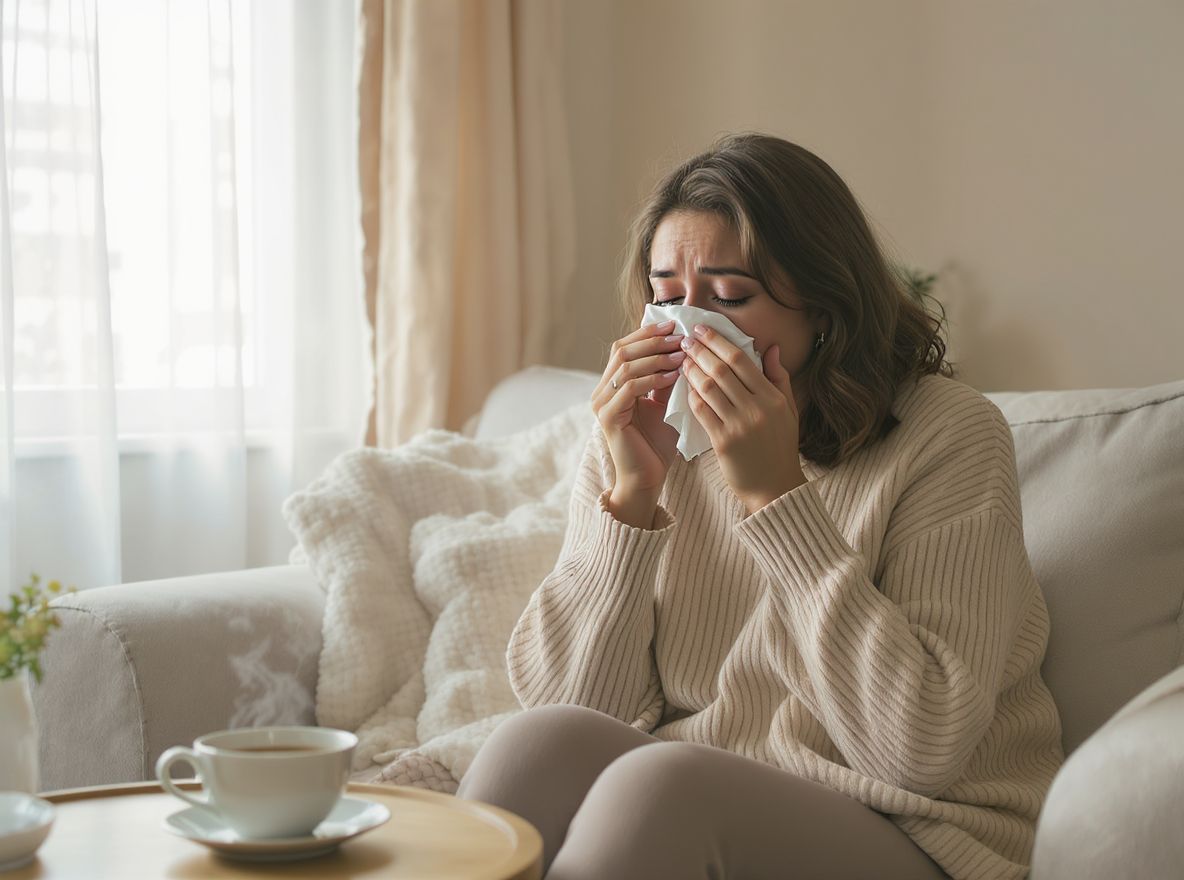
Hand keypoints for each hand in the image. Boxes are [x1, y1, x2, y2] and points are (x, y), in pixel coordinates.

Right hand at [593, 320, 684, 526]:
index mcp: (611, 385)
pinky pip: (630, 387)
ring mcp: (601, 404)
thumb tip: (681, 348)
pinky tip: (674, 375)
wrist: (647, 478)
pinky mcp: (608, 417)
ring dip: (656, 357)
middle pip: (621, 350)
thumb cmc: (656, 444)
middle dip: (653, 341)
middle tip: (679, 336)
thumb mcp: (664, 403)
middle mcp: (601, 391)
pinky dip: (653, 377)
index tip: (674, 325)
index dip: (647, 334)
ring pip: (625, 366)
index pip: (624, 347)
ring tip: (681, 354)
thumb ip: (665, 378)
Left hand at [680, 324, 806, 513]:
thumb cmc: (780, 447)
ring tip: (682, 359)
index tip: (702, 330)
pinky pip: (702, 412)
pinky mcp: (723, 442)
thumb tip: (771, 348)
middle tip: (685, 339)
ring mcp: (739, 425)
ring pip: (709, 388)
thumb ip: (779, 378)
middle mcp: (757, 409)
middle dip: (701, 351)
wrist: (774, 488)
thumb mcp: (788, 410)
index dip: (719, 342)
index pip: (742, 360)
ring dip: (692, 371)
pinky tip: (683, 386)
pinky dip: (691, 396)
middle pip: (722, 370)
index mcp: (773, 398)